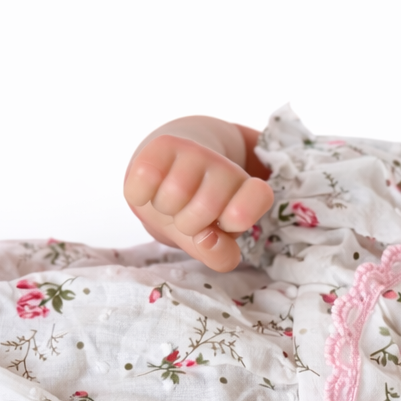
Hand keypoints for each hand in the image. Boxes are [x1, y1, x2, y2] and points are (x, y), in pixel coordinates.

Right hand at [124, 135, 273, 272]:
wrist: (169, 171)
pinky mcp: (161, 145)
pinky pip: (144, 184)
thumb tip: (208, 240)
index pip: (259, 195)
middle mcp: (223, 164)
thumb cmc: (194, 211)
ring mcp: (193, 151)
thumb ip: (219, 255)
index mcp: (246, 188)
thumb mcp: (211, 242)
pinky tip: (151, 189)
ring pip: (173, 196)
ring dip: (166, 211)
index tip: (225, 223)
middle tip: (189, 215)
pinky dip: (141, 195)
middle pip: (204, 208)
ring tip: (172, 203)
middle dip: (190, 224)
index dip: (240, 216)